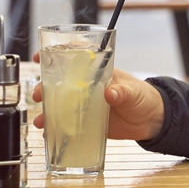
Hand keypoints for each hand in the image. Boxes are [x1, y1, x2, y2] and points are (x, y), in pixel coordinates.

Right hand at [31, 61, 164, 141]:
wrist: (150, 121)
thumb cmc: (143, 97)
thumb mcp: (134, 91)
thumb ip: (122, 91)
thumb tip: (111, 93)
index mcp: (97, 73)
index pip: (74, 58)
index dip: (56, 54)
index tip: (41, 55)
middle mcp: (87, 87)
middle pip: (60, 83)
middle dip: (44, 86)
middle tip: (38, 93)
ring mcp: (85, 105)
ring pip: (60, 104)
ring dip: (47, 110)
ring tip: (40, 118)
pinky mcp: (87, 123)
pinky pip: (67, 124)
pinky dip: (56, 128)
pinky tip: (49, 133)